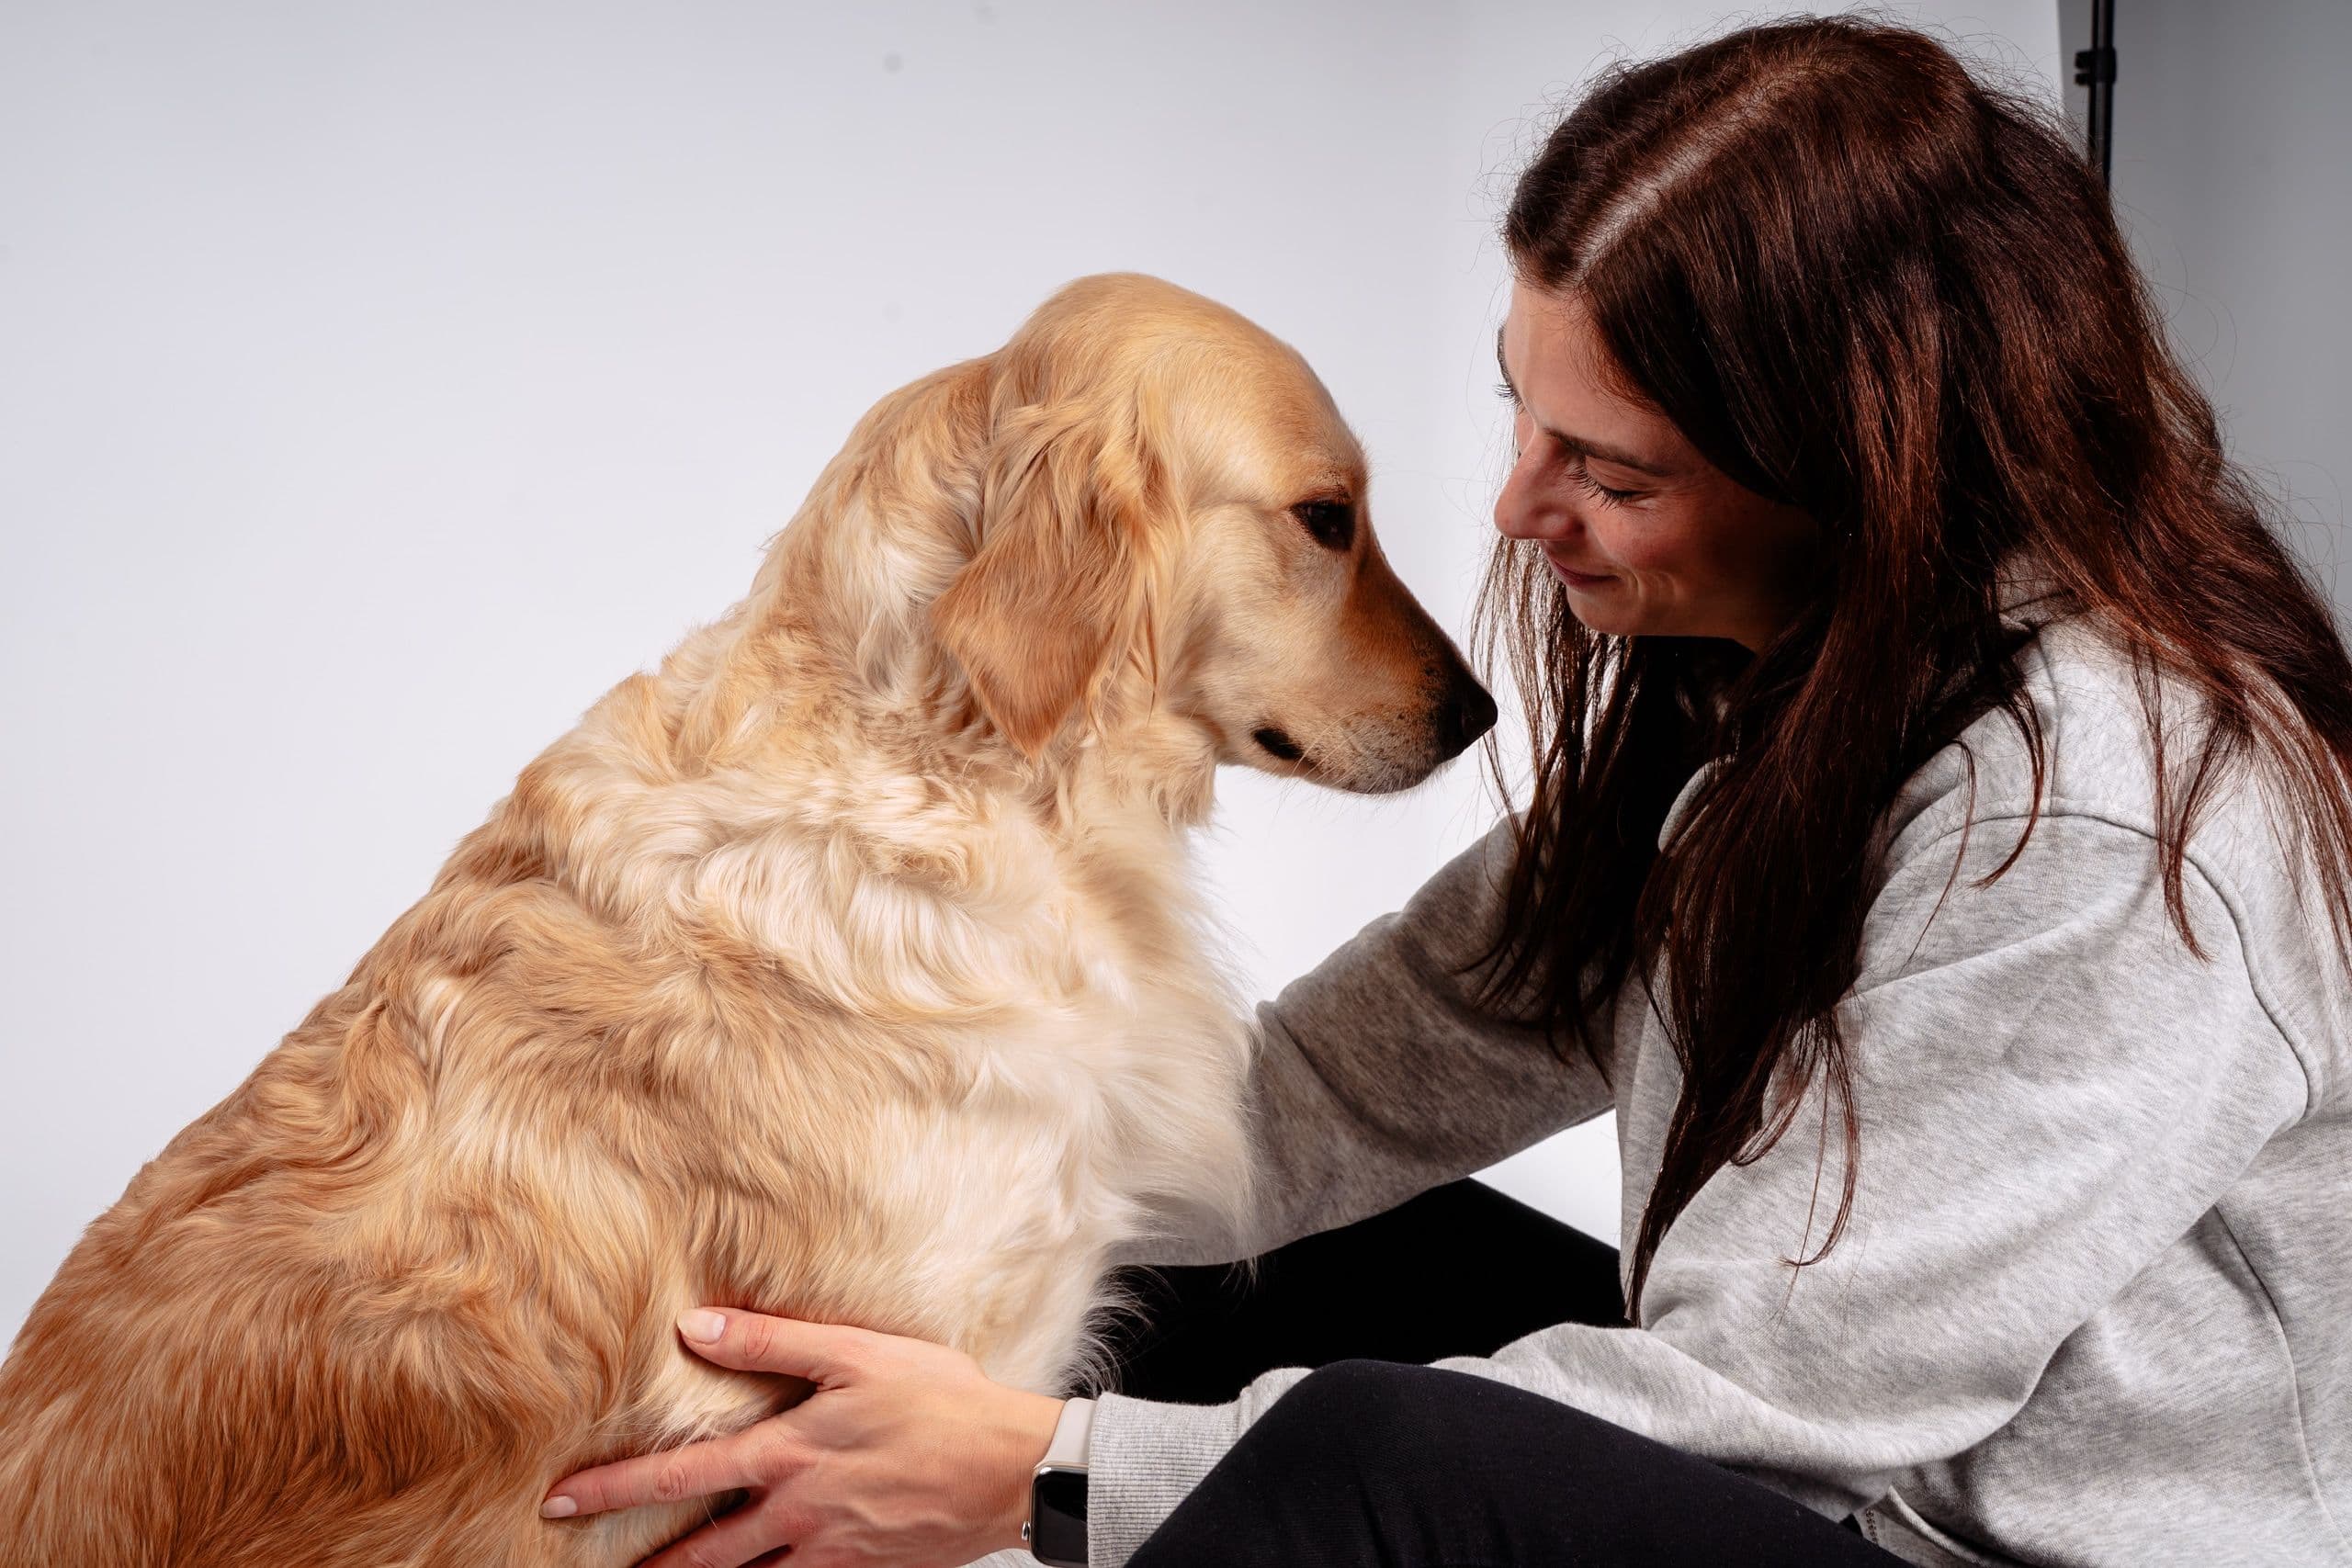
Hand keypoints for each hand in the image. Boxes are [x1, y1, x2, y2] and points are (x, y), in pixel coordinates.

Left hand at [541, 1307, 1065, 1567]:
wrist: (1013, 1469)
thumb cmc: (941, 1402)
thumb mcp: (858, 1354)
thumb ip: (774, 1343)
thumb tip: (697, 1327)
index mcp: (788, 1455)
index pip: (681, 1477)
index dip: (613, 1491)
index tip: (560, 1503)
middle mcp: (798, 1513)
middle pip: (701, 1553)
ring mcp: (830, 1551)